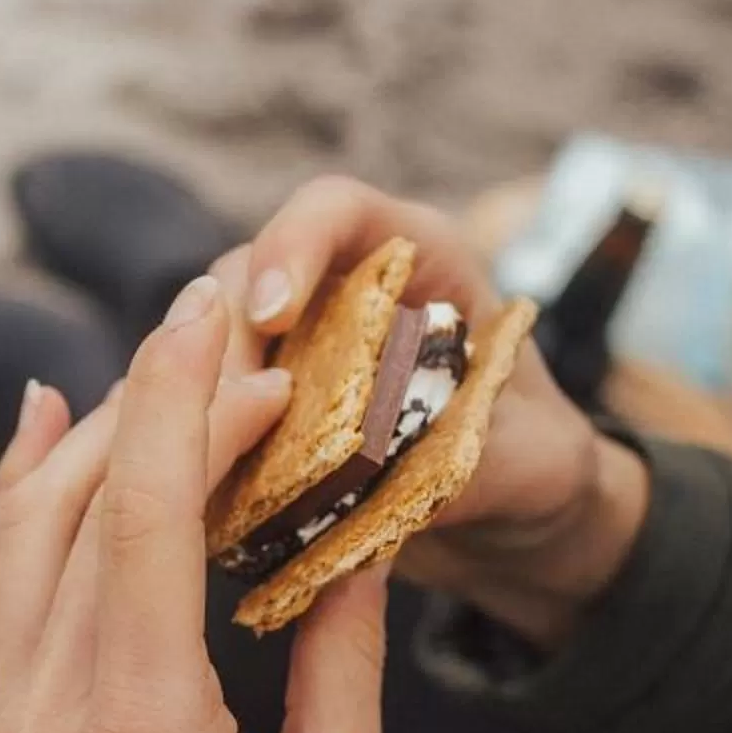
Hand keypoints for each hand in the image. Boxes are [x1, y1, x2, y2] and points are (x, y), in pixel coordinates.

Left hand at [0, 275, 387, 732]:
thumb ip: (345, 649)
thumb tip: (360, 521)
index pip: (143, 507)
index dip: (186, 393)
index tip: (231, 311)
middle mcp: (40, 716)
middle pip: (75, 496)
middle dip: (152, 391)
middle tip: (228, 318)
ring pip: (28, 529)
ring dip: (99, 432)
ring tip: (176, 358)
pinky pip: (7, 585)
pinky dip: (37, 496)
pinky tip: (59, 423)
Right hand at [207, 174, 650, 646]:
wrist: (519, 520)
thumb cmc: (538, 465)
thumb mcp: (531, 461)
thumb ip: (468, 459)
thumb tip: (388, 484)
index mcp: (415, 259)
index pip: (336, 212)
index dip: (294, 245)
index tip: (274, 312)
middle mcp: (337, 292)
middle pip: (243, 283)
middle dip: (223, 350)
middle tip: (222, 426)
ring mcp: (290, 352)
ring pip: (203, 353)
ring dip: (197, 412)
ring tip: (207, 479)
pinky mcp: (262, 416)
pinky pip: (201, 418)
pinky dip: (193, 456)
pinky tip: (196, 505)